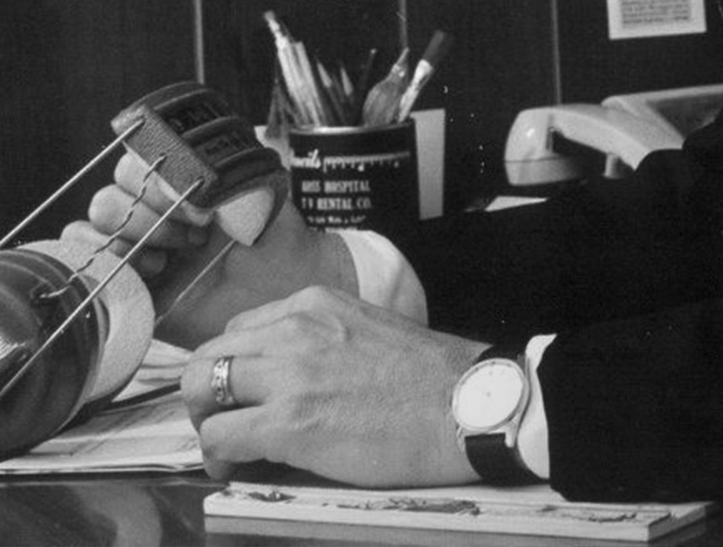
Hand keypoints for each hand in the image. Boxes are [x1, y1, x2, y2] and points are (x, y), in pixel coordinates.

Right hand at [62, 148, 349, 347]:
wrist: (283, 300)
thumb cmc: (281, 248)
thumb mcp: (266, 199)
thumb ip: (238, 168)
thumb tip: (219, 147)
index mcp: (178, 190)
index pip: (136, 162)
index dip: (159, 175)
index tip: (201, 199)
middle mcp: (151, 216)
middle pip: (110, 193)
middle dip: (148, 208)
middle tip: (194, 230)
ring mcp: (135, 248)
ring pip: (91, 222)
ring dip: (132, 233)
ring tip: (172, 255)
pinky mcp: (126, 284)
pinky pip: (83, 261)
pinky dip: (107, 257)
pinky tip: (153, 268)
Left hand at [182, 287, 480, 486]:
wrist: (470, 407)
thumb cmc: (436, 380)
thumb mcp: (372, 331)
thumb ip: (326, 341)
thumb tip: (295, 379)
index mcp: (315, 305)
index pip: (241, 331)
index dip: (235, 368)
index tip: (244, 394)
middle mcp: (293, 329)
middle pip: (210, 357)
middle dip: (208, 394)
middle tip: (224, 423)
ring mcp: (288, 375)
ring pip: (201, 390)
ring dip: (206, 422)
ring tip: (226, 447)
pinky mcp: (287, 422)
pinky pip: (218, 436)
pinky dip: (215, 457)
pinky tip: (232, 468)